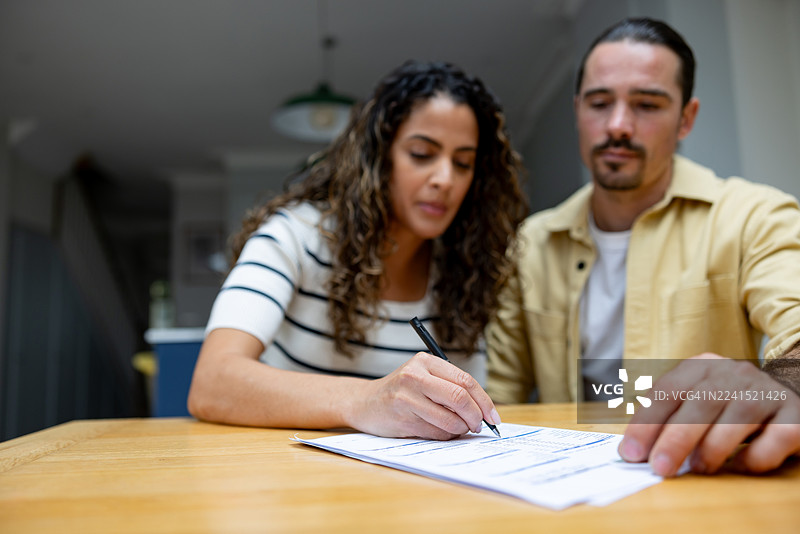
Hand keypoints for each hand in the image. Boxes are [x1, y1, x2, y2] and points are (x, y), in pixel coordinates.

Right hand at [347, 352, 500, 439]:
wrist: (364, 402)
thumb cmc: (401, 391)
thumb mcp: (423, 377)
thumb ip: (449, 386)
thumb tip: (484, 410)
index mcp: (425, 361)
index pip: (465, 380)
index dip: (484, 401)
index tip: (493, 417)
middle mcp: (415, 376)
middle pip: (459, 398)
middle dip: (475, 417)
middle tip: (478, 426)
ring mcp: (406, 398)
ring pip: (449, 419)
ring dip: (460, 429)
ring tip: (458, 429)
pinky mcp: (402, 419)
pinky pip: (435, 432)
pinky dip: (445, 436)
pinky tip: (440, 431)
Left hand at [618, 354, 799, 475]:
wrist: (788, 394)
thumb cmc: (727, 404)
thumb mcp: (694, 399)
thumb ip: (666, 418)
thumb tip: (632, 451)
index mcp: (701, 366)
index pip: (667, 391)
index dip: (647, 423)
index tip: (631, 453)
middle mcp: (733, 373)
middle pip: (701, 403)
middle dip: (676, 439)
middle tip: (660, 467)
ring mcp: (766, 391)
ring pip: (738, 417)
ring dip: (714, 447)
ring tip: (699, 468)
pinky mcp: (795, 414)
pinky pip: (776, 437)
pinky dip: (755, 456)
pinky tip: (740, 466)